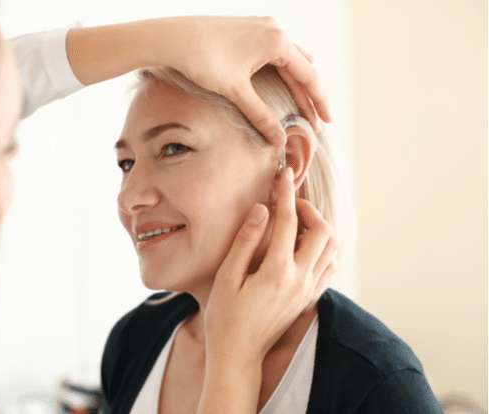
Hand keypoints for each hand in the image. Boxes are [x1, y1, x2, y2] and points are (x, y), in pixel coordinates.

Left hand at [162, 16, 331, 143]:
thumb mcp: (235, 91)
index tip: (327, 122)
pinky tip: (284, 77)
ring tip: (306, 104)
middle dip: (308, 97)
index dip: (318, 102)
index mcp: (277, 41)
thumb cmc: (202, 60)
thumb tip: (279, 139)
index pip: (308, 76)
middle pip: (300, 68)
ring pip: (288, 58)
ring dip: (296, 83)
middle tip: (317, 122)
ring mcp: (260, 26)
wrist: (171, 38)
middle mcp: (273, 29)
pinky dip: (282, 69)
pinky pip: (274, 51)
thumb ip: (260, 115)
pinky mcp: (247, 28)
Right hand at [204, 167, 336, 366]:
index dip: (285, 194)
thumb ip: (245, 241)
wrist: (238, 355)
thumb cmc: (224, 317)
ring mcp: (307, 291)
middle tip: (288, 204)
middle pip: (322, 232)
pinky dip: (322, 248)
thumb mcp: (226, 277)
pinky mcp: (308, 299)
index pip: (289, 221)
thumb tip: (261, 210)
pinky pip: (329, 266)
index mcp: (277, 271)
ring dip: (318, 228)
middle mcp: (300, 280)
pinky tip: (302, 246)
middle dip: (308, 210)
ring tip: (295, 223)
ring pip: (331, 249)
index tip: (282, 176)